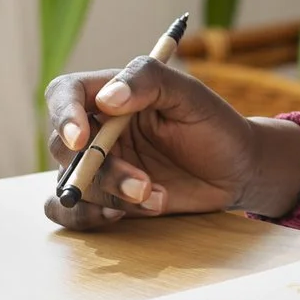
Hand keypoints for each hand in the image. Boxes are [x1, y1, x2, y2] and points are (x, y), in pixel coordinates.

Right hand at [40, 58, 299, 231]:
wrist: (235, 172)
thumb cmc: (215, 126)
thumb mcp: (190, 95)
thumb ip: (150, 81)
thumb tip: (107, 98)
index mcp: (112, 94)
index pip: (65, 93)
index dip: (63, 115)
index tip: (81, 138)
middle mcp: (98, 129)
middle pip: (63, 146)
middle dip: (99, 169)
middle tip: (142, 183)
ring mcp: (98, 165)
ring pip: (69, 182)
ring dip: (106, 196)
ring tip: (153, 196)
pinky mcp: (104, 197)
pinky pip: (69, 212)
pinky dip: (88, 217)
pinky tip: (122, 215)